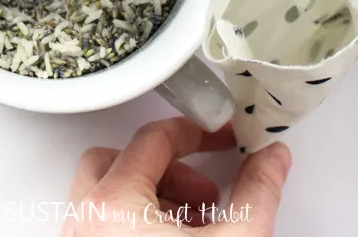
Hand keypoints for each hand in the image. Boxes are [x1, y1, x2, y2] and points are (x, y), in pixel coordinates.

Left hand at [62, 117, 290, 235]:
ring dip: (150, 194)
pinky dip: (132, 219)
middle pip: (116, 159)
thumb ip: (258, 193)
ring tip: (192, 220)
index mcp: (113, 207)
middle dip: (165, 166)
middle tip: (202, 188)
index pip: (153, 140)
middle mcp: (84, 223)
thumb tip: (273, 158)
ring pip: (104, 191)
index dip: (195, 133)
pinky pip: (99, 222)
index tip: (220, 137)